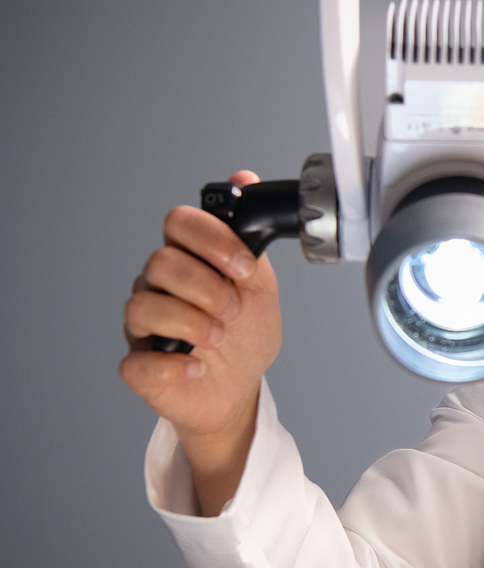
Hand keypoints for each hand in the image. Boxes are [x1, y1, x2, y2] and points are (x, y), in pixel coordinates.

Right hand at [119, 171, 281, 512]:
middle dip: (207, 287)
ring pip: (143, 306)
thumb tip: (244, 178)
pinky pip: (138, 361)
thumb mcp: (260, 286)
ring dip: (192, 323)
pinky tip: (197, 367)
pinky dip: (174, 365)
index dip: (211, 240)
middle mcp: (158, 286)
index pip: (179, 223)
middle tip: (233, 310)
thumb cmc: (245, 336)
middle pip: (161, 262)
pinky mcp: (138, 365)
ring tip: (218, 337)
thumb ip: (251, 240)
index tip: (244, 267)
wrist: (240, 389)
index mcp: (188, 259)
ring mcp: (143, 325)